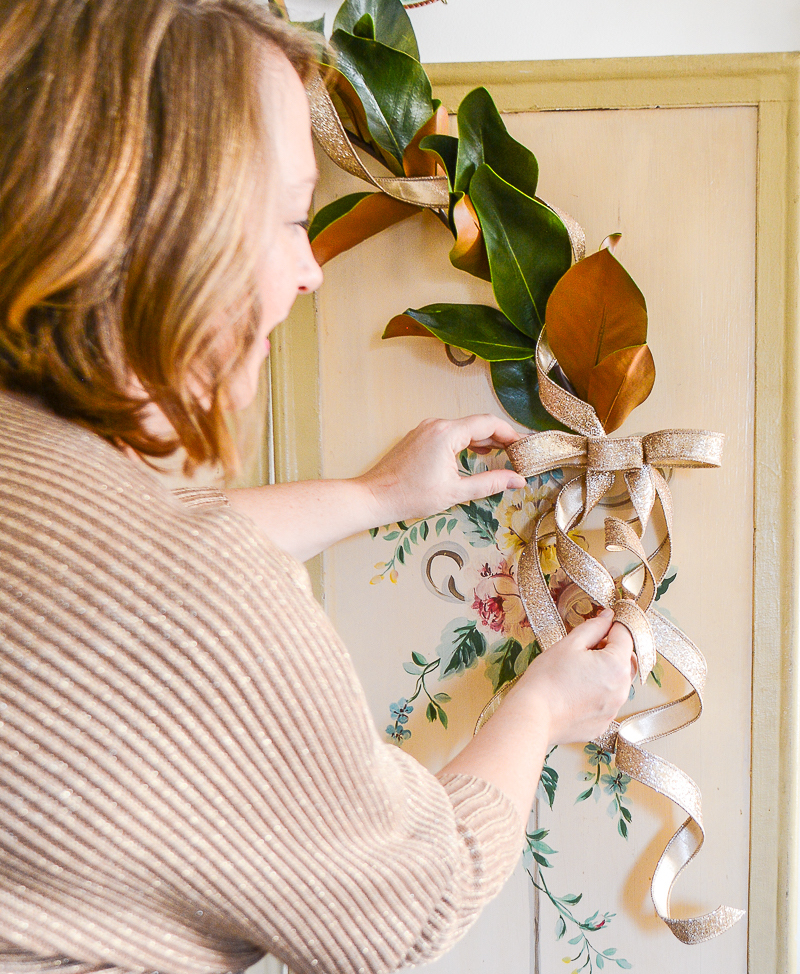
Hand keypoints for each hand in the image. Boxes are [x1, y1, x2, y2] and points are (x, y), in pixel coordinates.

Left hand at [357, 415, 526, 527]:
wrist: (374, 497)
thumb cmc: (410, 496)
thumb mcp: (456, 492)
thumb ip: (490, 483)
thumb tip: (517, 480)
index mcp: (447, 433)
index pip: (488, 423)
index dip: (511, 433)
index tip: (525, 446)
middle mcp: (436, 425)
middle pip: (477, 424)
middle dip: (500, 437)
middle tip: (518, 453)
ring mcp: (426, 429)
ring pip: (463, 429)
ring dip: (483, 439)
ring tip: (502, 454)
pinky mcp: (419, 437)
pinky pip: (449, 434)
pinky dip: (466, 442)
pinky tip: (476, 454)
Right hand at [516, 609, 635, 747]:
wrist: (533, 715)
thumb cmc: (547, 679)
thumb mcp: (569, 644)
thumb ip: (593, 628)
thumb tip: (608, 617)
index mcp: (616, 665)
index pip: (626, 635)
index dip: (615, 625)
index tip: (606, 621)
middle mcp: (622, 690)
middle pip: (626, 661)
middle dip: (612, 650)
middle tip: (586, 648)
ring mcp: (613, 710)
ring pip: (617, 683)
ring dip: (604, 673)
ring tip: (577, 672)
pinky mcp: (603, 724)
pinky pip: (606, 702)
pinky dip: (597, 694)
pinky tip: (575, 691)